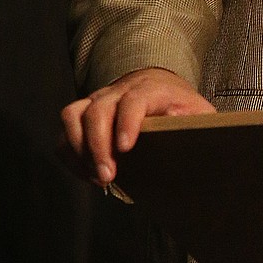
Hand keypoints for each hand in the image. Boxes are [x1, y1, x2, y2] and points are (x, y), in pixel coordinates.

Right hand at [60, 67, 214, 186]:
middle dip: (99, 146)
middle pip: (98, 110)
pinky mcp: (83, 113)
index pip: (133, 100)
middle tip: (108, 176)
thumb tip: (181, 128)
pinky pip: (65, 131)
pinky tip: (87, 173)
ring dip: (78, 149)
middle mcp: (118, 91)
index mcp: (150, 89)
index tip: (126, 148)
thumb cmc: (180, 105)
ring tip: (96, 176)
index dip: (127, 122)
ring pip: (73, 115)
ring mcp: (97, 100)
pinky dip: (69, 154)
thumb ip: (196, 121)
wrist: (159, 86)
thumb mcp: (198, 111)